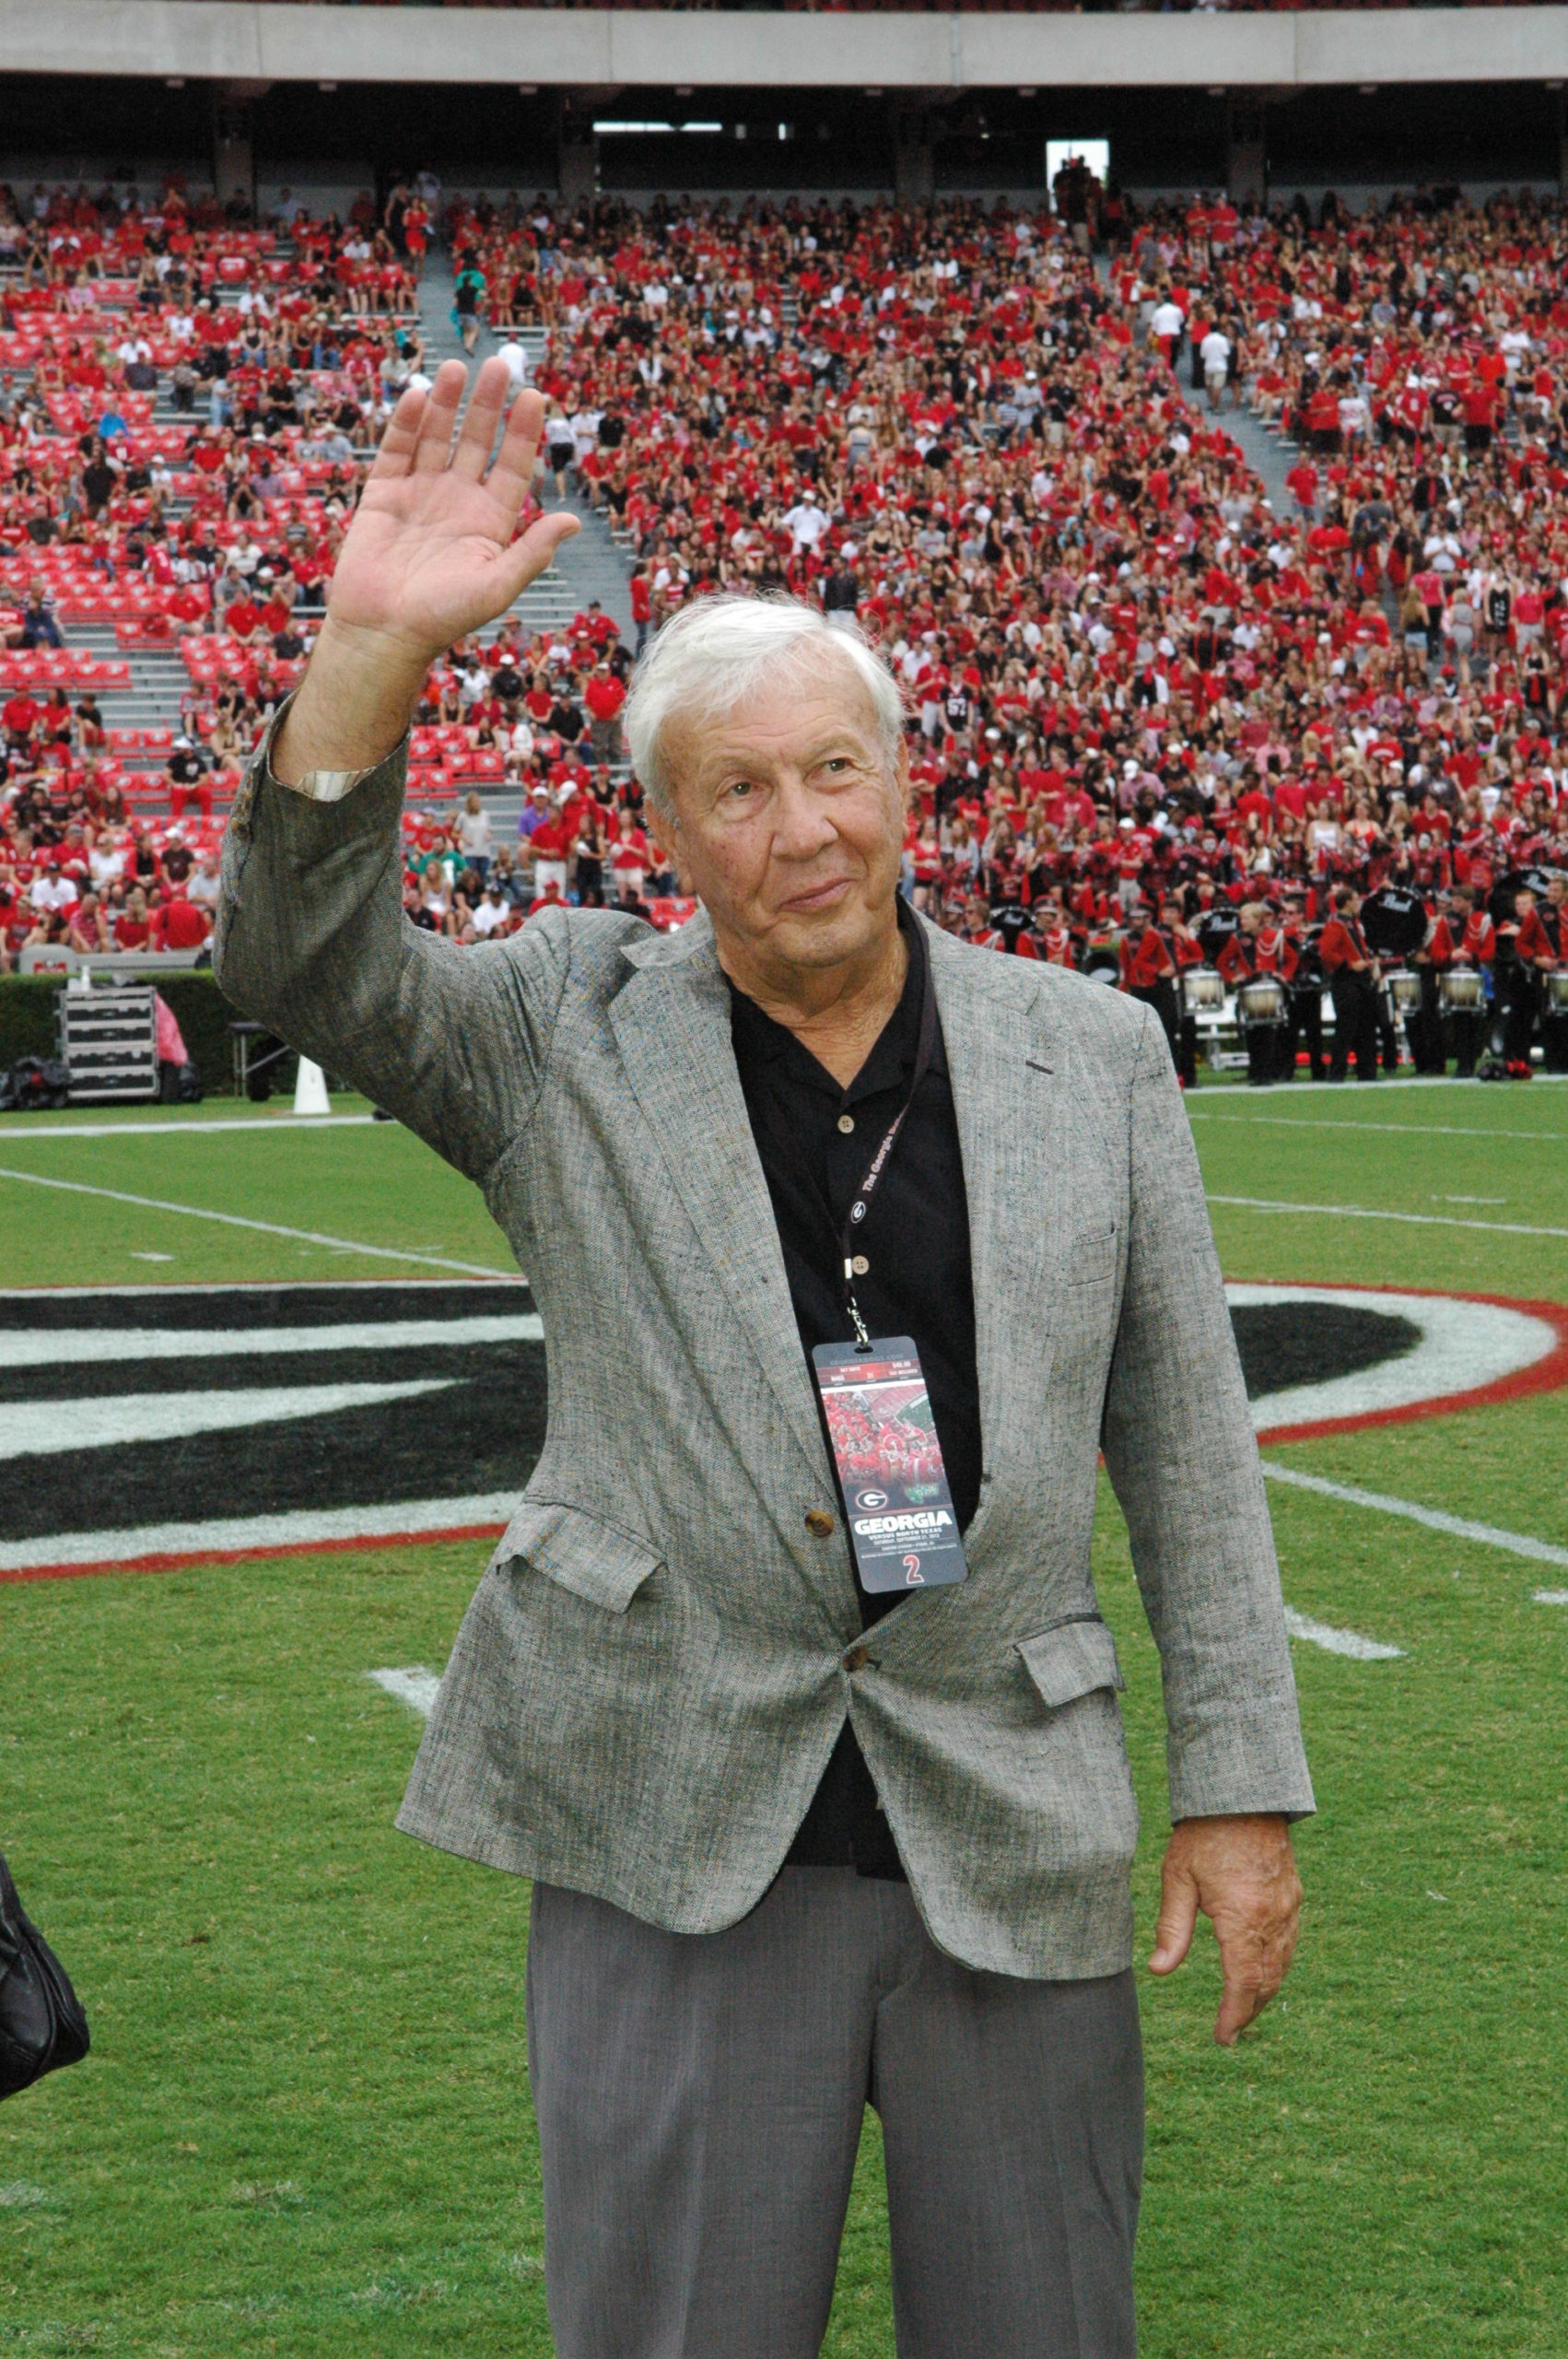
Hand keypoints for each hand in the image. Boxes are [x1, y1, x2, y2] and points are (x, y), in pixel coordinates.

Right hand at [275, 361, 579, 777]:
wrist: (383, 632)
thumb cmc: (443, 617)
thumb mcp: (496, 586)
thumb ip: (533, 552)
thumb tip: (573, 522)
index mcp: (490, 522)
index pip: (512, 467)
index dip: (523, 433)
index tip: (534, 396)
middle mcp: (457, 502)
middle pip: (476, 442)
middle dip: (487, 405)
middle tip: (498, 366)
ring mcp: (420, 494)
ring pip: (436, 438)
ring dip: (447, 403)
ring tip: (458, 368)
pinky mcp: (384, 494)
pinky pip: (397, 450)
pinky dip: (407, 423)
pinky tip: (418, 395)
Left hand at [1148, 1813, 1301, 2046]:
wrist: (1242, 1795)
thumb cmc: (1203, 1834)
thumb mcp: (1177, 1878)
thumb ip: (1173, 1928)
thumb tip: (1159, 1971)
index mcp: (1244, 1918)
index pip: (1242, 1984)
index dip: (1233, 2016)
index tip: (1222, 2038)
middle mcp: (1273, 1918)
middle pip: (1267, 1982)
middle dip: (1249, 2011)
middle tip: (1230, 2032)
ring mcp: (1288, 1907)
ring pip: (1282, 1965)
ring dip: (1264, 1992)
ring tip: (1243, 2010)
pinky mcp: (1293, 1896)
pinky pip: (1289, 1944)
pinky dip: (1276, 1967)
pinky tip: (1261, 1972)